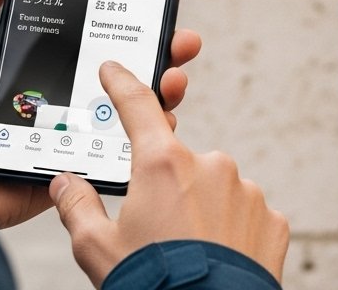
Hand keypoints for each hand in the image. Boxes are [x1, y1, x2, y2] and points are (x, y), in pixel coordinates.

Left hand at [0, 0, 203, 228]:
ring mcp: (73, 132)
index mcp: (39, 66)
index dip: (124, 21)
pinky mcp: (76, 166)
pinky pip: (119, 152)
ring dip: (161, 90)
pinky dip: (145, 138)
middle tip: (182, 38)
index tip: (154, 1)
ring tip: (174, 76)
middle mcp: (62, 97)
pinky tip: (161, 120)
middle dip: (159, 51)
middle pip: (122, 71)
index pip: (91, 38)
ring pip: (130, 110)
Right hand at [50, 62, 289, 285]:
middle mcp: (209, 166)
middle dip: (167, 190)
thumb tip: (65, 184)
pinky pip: (245, 215)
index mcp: (162, 165)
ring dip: (202, 212)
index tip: (115, 70)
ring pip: (215, 190)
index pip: (137, 106)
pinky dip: (232, 232)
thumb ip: (77, 207)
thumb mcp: (97, 248)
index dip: (122, 83)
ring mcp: (246, 191)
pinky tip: (218, 258)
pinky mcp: (272, 219)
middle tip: (157, 232)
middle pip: (178, 164)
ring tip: (189, 253)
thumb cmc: (151, 285)